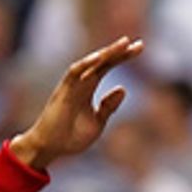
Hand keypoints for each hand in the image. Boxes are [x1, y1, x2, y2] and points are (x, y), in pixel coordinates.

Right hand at [11, 36, 144, 169]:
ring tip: (124, 44)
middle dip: (120, 52)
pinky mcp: (63, 91)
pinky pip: (74, 72)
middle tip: (140, 44)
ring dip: (107, 53)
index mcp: (90, 87)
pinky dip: (86, 64)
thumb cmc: (72, 136)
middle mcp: (81, 82)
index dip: (123, 57)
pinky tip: (100, 57)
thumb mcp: (97, 122)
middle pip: (102, 61)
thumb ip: (108, 106)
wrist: (51, 148)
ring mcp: (72, 85)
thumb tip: (122, 89)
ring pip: (90, 63)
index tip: (140, 47)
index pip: (108, 66)